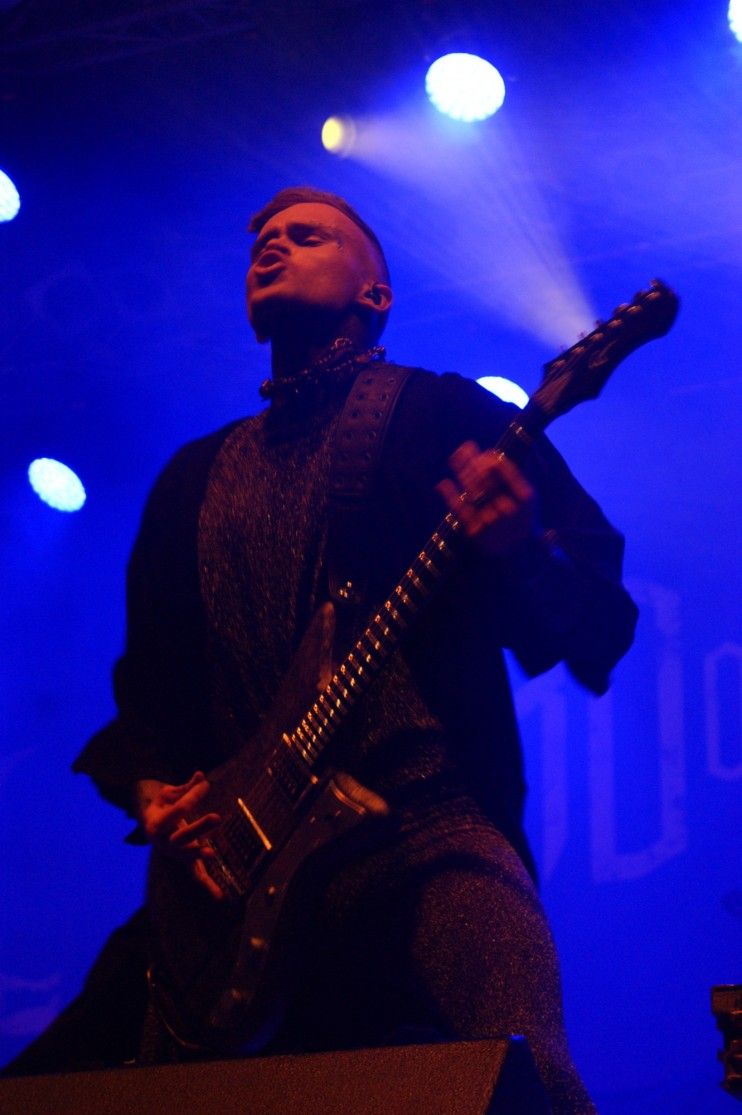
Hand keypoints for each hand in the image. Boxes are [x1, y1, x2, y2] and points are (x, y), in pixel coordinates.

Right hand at [135, 771, 223, 899]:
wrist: (149, 826)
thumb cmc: (162, 807)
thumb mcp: (167, 794)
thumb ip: (185, 787)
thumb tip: (201, 775)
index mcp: (157, 823)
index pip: (178, 809)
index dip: (193, 795)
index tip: (206, 784)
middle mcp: (164, 842)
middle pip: (182, 835)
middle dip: (199, 827)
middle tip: (217, 816)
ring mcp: (174, 854)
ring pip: (187, 856)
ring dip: (199, 855)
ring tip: (212, 852)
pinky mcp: (185, 863)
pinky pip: (196, 876)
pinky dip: (208, 886)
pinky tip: (220, 897)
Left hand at [436, 440, 536, 555]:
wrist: (521, 555)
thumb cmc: (523, 519)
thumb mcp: (528, 498)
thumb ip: (513, 477)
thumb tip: (490, 455)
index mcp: (525, 497)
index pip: (503, 469)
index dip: (489, 459)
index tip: (483, 453)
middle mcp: (509, 508)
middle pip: (485, 477)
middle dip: (473, 461)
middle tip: (463, 448)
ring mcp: (492, 520)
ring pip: (472, 490)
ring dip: (462, 471)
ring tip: (455, 457)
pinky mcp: (476, 532)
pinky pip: (461, 510)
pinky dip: (450, 496)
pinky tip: (444, 483)